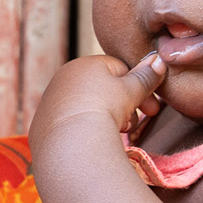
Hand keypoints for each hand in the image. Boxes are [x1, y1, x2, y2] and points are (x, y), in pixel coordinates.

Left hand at [28, 52, 165, 157]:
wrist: (69, 142)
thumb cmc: (103, 109)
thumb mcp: (131, 90)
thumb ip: (146, 76)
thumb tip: (159, 60)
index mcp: (85, 64)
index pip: (119, 69)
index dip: (139, 88)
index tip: (151, 109)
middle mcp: (64, 78)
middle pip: (103, 89)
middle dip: (124, 106)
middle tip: (135, 125)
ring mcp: (51, 100)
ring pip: (88, 106)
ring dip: (108, 118)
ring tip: (117, 133)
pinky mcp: (43, 123)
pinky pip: (72, 122)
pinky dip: (86, 128)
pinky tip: (94, 140)